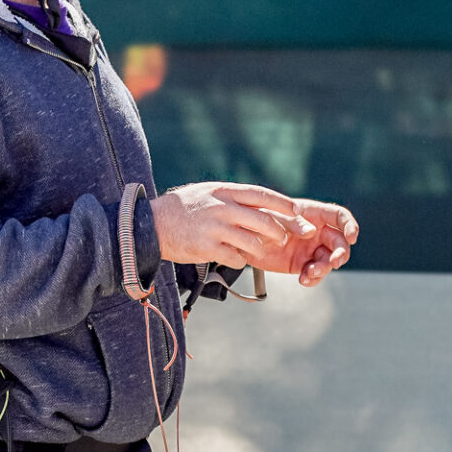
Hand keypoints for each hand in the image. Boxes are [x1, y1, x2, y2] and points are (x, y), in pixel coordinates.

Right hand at [151, 181, 315, 274]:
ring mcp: (215, 229)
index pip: (262, 195)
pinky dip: (241, 260)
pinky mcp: (207, 248)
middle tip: (286, 238)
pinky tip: (236, 257)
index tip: (298, 211)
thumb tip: (263, 204)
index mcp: (224, 191)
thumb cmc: (183, 209)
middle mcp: (222, 208)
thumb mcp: (209, 193)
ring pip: (254, 243)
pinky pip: (237, 258)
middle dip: (281, 232)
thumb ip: (233, 198)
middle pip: (264, 221)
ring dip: (261, 249)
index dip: (283, 204)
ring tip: (258, 250)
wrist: (153, 224)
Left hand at [257, 197, 359, 286]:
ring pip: (329, 260)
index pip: (339, 217)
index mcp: (313, 214)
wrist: (240, 239)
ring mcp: (310, 249)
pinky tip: (303, 280)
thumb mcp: (272, 216)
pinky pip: (315, 274)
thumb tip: (312, 231)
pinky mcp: (301, 265)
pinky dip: (313, 278)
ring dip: (324, 268)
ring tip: (309, 273)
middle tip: (333, 262)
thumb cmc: (256, 219)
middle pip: (339, 242)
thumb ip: (293, 223)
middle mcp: (316, 232)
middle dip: (340, 253)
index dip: (350, 226)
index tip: (352, 238)